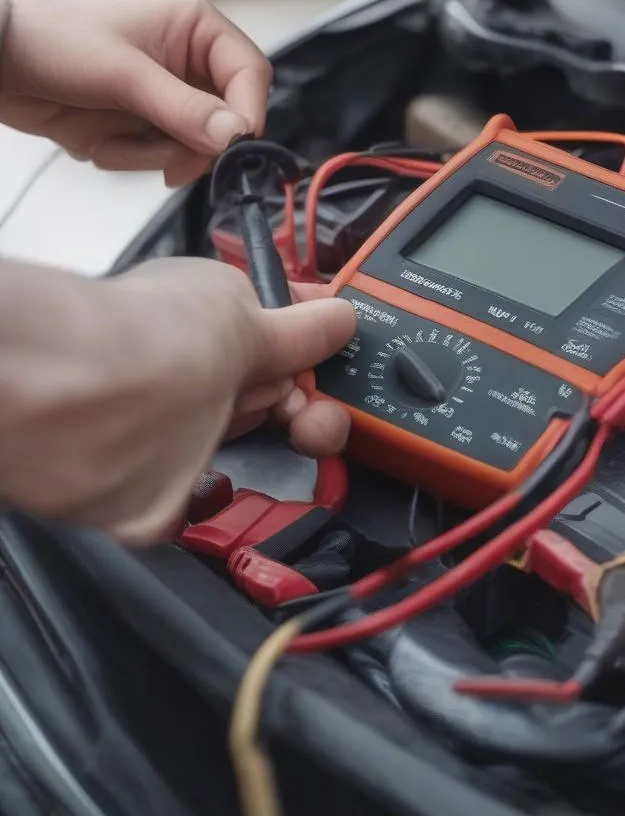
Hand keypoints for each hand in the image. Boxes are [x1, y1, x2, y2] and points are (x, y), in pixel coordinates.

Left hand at [0, 0, 270, 186]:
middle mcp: (191, 59)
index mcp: (196, 26)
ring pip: (200, 145)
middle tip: (168, 162)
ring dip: (157, 154)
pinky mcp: (151, 121)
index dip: (248, 113)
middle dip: (193, 143)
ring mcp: (172, 93)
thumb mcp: (124, 75)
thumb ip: (185, 109)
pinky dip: (137, 158)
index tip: (231, 147)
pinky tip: (104, 141)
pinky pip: (169, 156)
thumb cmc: (54, 43)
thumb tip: (237, 136)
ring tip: (111, 141)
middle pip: (229, 118)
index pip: (251, 74)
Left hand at [0, 258, 354, 544]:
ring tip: (288, 428)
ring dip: (283, 440)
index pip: (280, 339)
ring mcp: (179, 431)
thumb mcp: (249, 313)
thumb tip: (341, 316)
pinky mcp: (163, 491)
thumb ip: (302, 326)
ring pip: (254, 446)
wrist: (88, 401)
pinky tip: (242, 466)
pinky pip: (207, 502)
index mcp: (212, 321)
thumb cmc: (152, 336)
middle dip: (311, 403)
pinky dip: (227, 495)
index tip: (345, 365)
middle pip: (276, 397)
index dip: (319, 353)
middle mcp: (195, 373)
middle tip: (314, 408)